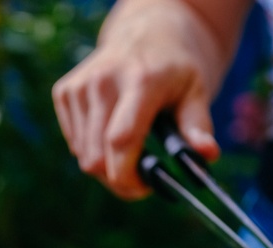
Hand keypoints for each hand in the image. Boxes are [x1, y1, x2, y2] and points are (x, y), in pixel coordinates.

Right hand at [52, 0, 241, 199]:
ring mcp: (79, 86)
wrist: (147, 33)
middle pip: (97, 158)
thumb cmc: (176, 70)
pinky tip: (114, 136)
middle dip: (120, 181)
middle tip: (143, 181)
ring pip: (84, 157)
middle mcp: (103, 81)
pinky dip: (94, 152)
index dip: (128, 177)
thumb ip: (198, 126)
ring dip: (108, 169)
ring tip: (133, 155)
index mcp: (139, 81)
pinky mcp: (65, 92)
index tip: (146, 189)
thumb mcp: (197, 93)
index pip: (121, 140)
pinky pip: (75, 144)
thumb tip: (208, 155)